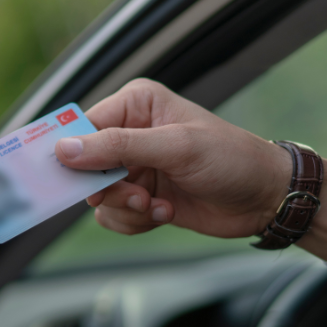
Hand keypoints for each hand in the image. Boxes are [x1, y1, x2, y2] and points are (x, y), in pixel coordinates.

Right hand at [53, 79, 326, 259]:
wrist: (266, 198)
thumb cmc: (230, 159)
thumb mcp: (175, 147)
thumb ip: (118, 147)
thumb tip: (65, 149)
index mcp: (135, 105)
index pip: (83, 127)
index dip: (71, 153)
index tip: (60, 177)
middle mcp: (130, 133)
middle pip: (85, 167)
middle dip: (108, 188)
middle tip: (136, 195)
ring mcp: (135, 168)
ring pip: (98, 196)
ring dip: (125, 208)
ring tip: (156, 206)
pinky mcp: (141, 197)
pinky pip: (114, 215)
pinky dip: (134, 221)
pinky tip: (165, 213)